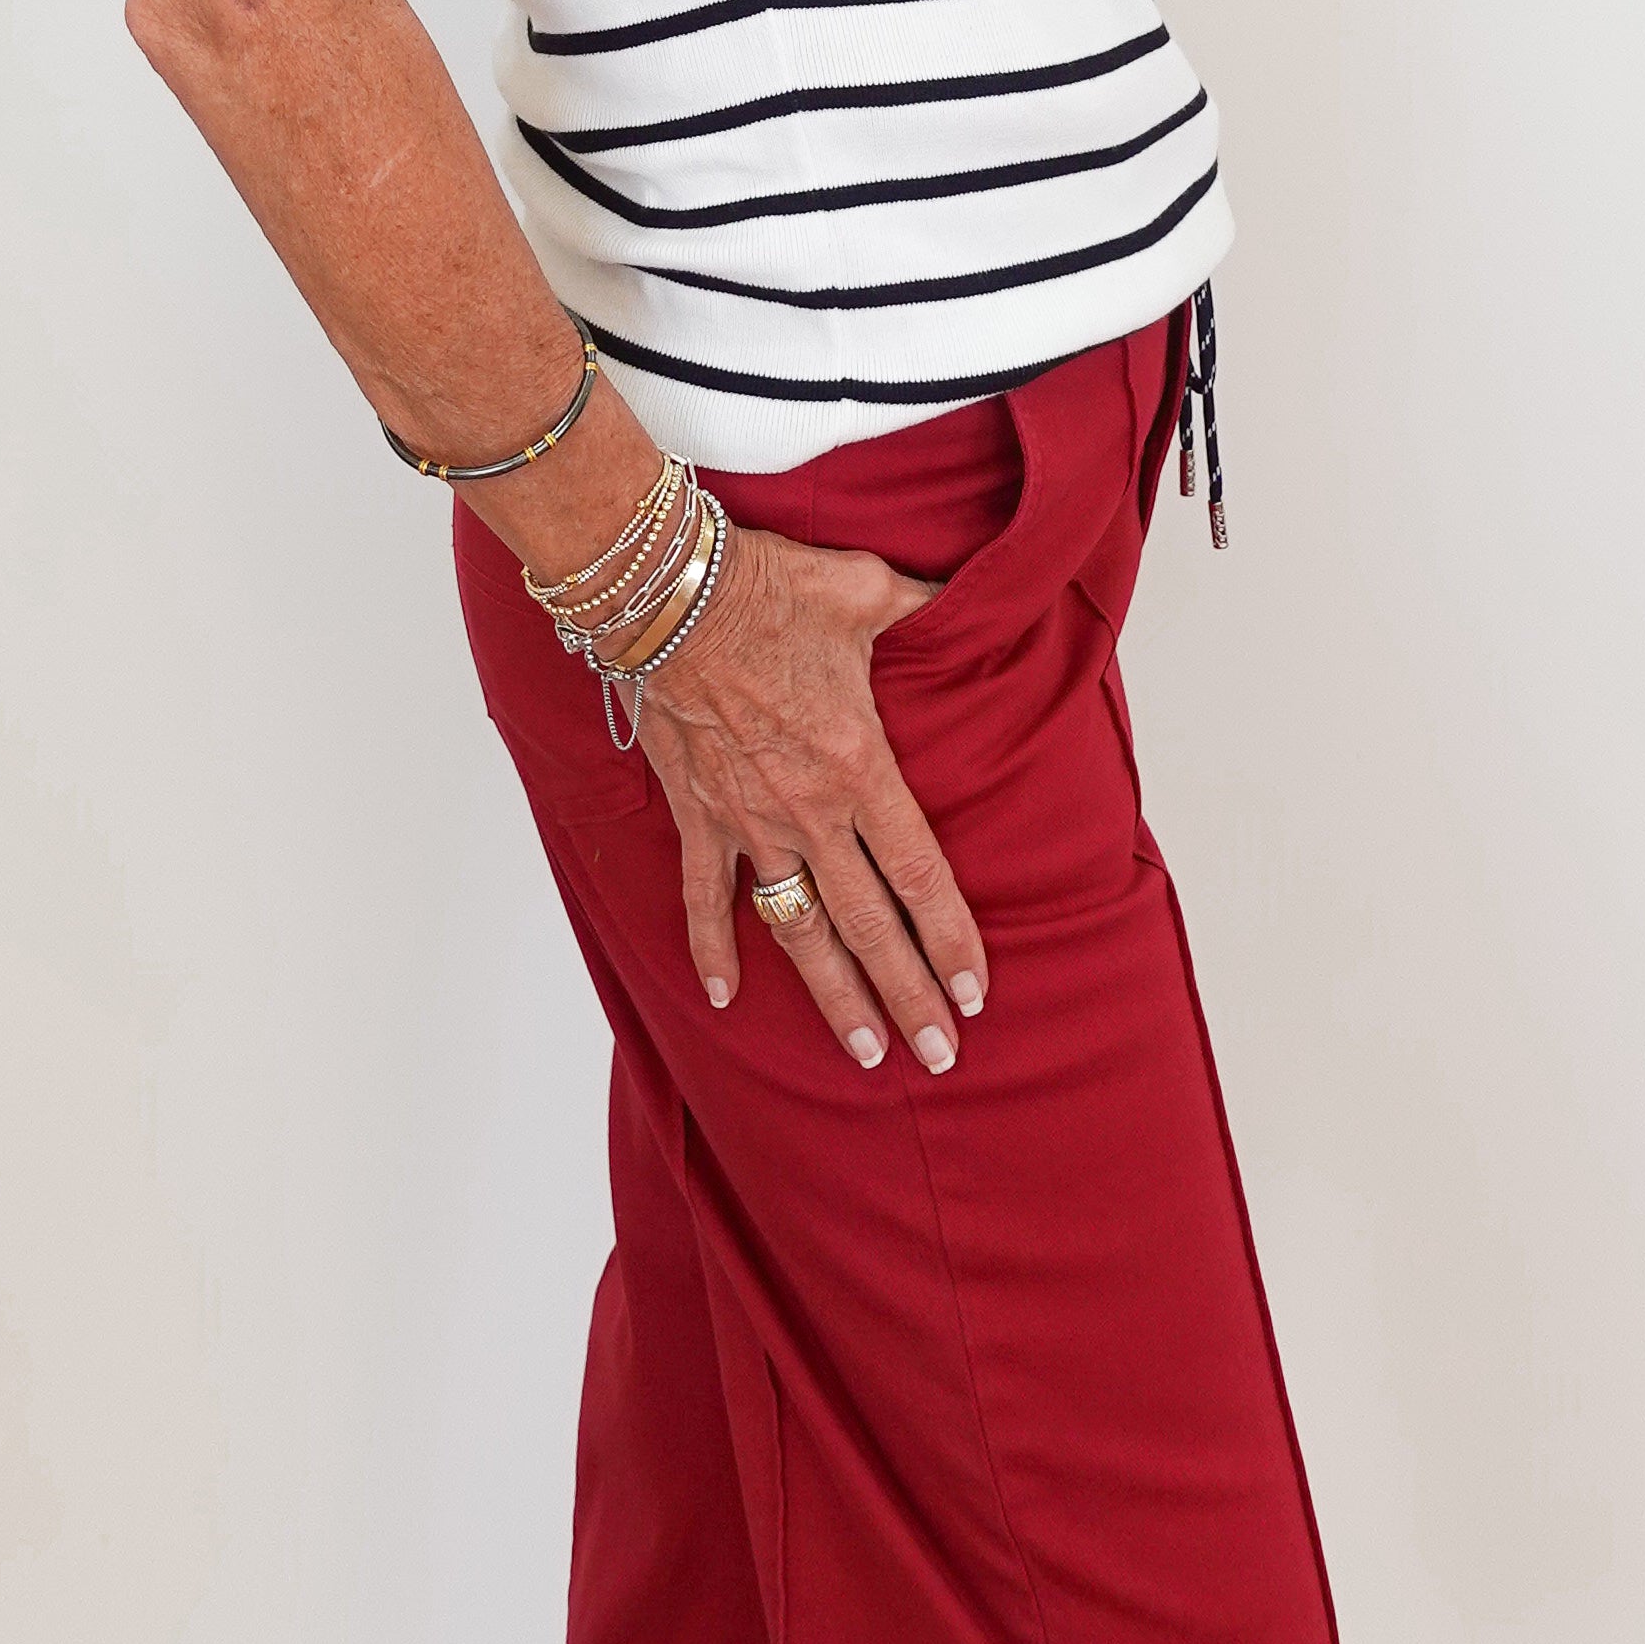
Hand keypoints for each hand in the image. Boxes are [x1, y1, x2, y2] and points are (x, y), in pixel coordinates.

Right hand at [635, 522, 986, 1074]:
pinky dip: (713, 948)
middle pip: (871, 925)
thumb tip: (973, 593)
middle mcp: (811, 811)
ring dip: (835, 996)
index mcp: (860, 766)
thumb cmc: (771, 586)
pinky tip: (725, 997)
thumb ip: (924, 606)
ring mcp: (750, 822)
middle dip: (909, 995)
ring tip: (867, 1053)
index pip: (920, 874)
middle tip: (941, 1057)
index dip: (952, 938)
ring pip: (801, 931)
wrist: (669, 593)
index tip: (976, 993)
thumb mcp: (867, 590)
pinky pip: (706, 897)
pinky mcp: (698, 815)